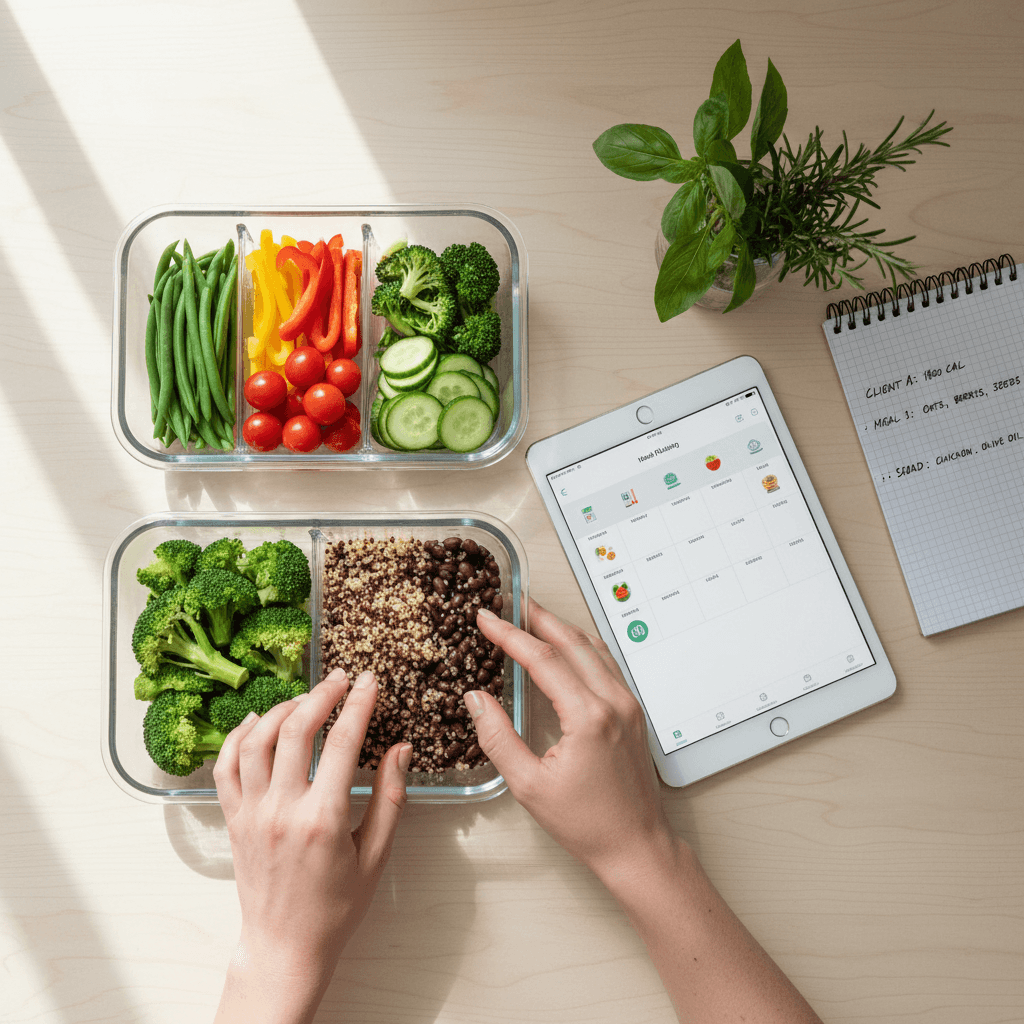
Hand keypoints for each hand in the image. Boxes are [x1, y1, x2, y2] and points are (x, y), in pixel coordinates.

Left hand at [213, 669, 410, 1023]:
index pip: (342, 742)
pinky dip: (238, 736)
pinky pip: (225, 766)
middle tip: (340, 678)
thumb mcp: (374, 855)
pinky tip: (257, 721)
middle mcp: (282, 810)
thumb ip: (389, 798)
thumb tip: (401, 750)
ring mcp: (251, 813)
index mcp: (322, 819)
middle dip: (321, 695)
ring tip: (305, 698)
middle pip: (296, 730)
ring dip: (281, 709)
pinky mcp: (233, 820)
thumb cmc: (335, 907)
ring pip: (256, 740)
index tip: (370, 682)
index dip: (359, 704)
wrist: (285, 945)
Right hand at [467, 603, 823, 1022]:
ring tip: (532, 616)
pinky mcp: (633, 711)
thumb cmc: (587, 824)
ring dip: (561, 627)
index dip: (510, 634)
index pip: (543, 659)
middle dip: (537, 617)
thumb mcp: (529, 786)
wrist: (637, 846)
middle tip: (508, 601)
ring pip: (593, 647)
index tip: (486, 617)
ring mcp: (628, 704)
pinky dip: (581, 645)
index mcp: (588, 717)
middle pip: (572, 641)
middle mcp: (614, 702)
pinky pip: (606, 663)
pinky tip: (565, 646)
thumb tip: (476, 698)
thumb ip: (498, 736)